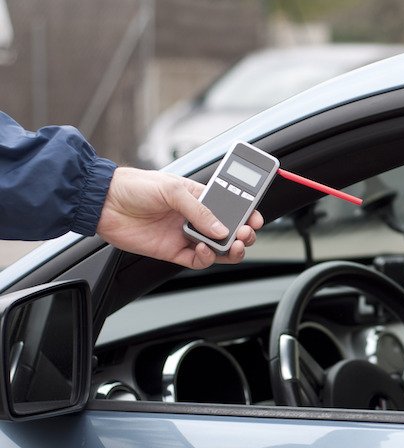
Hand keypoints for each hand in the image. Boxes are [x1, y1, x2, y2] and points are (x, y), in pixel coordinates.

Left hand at [96, 167, 263, 268]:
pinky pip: (197, 260)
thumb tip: (222, 229)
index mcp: (199, 197)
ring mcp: (185, 235)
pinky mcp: (173, 251)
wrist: (103, 203)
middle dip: (243, 234)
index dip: (246, 214)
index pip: (231, 208)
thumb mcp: (173, 190)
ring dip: (230, 249)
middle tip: (245, 233)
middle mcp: (195, 218)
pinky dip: (206, 257)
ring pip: (217, 249)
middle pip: (229, 231)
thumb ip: (200, 210)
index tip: (256, 219)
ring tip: (234, 245)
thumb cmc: (135, 186)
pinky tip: (203, 248)